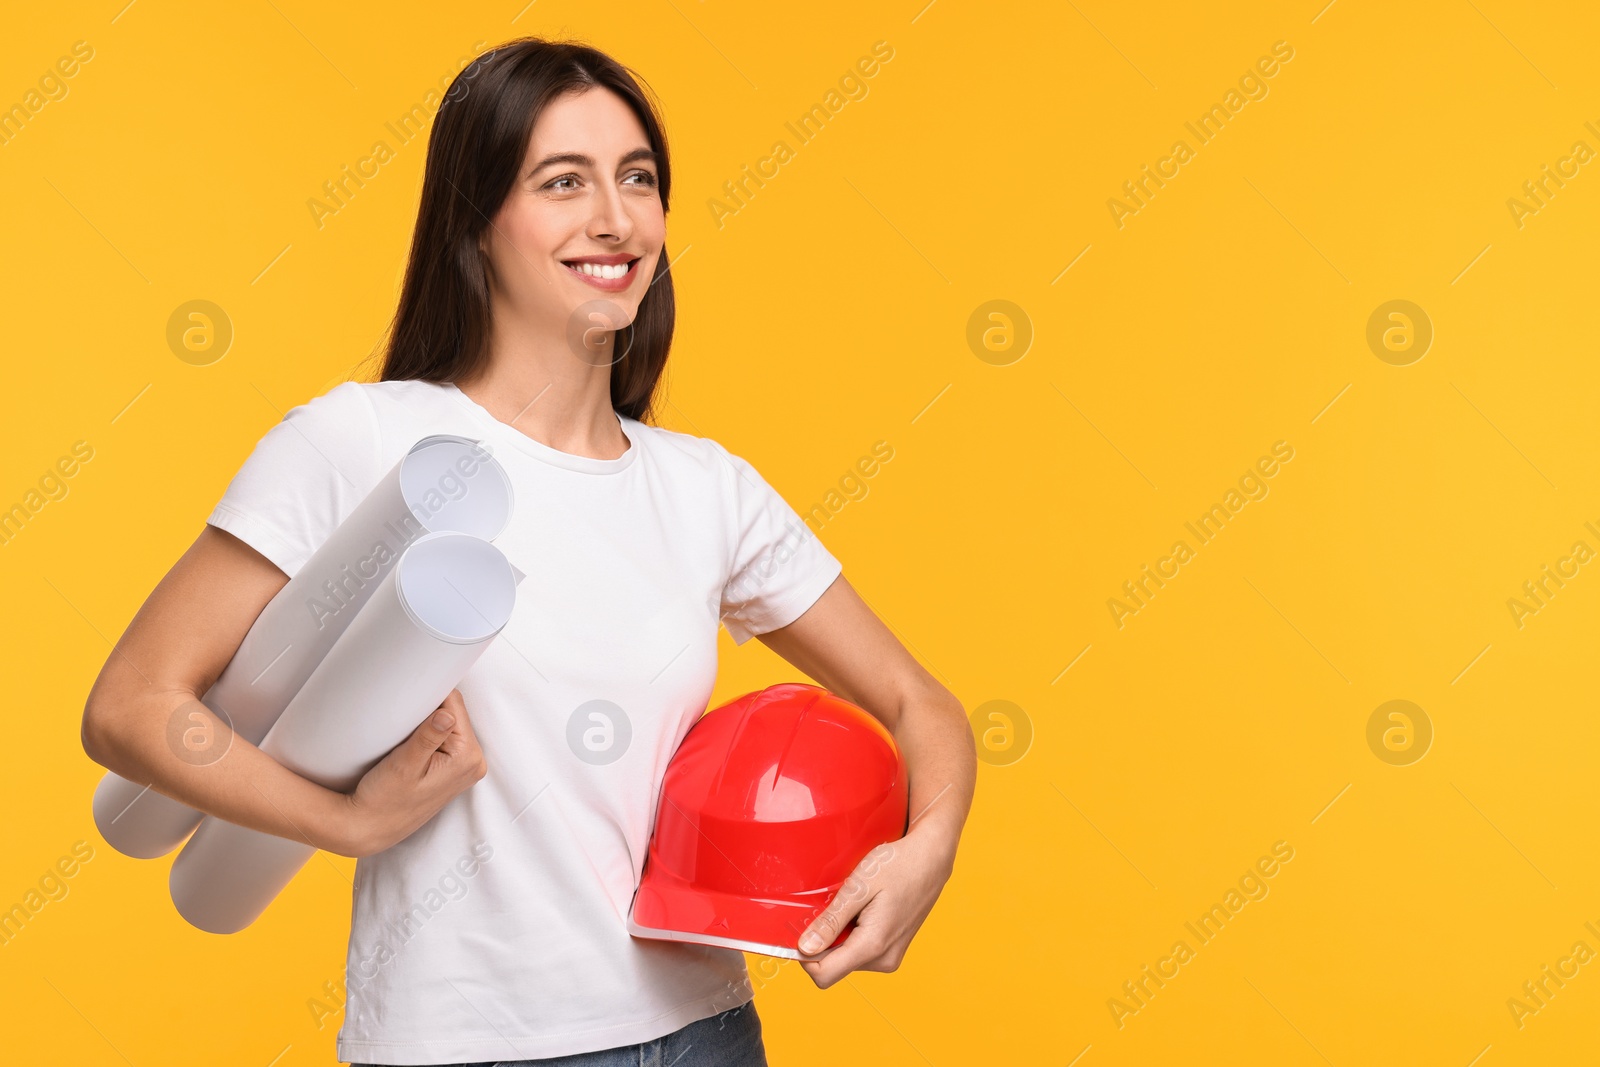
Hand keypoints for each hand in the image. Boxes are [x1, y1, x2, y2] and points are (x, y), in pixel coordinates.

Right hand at [339, 689, 487, 857]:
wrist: (370, 827)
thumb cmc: (384, 800)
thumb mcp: (404, 764)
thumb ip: (428, 737)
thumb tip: (447, 714)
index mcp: (468, 758)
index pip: (455, 705)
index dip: (431, 696)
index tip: (411, 696)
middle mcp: (473, 762)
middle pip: (455, 713)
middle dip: (430, 711)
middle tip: (404, 721)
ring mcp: (464, 766)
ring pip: (448, 724)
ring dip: (427, 723)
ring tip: (405, 737)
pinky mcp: (452, 769)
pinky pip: (444, 738)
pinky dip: (428, 734)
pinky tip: (411, 745)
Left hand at [794, 820, 956, 988]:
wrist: (931, 857)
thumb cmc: (899, 865)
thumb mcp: (859, 887)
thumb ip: (831, 921)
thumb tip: (806, 948)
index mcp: (873, 946)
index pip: (824, 975)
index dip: (804, 956)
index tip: (800, 930)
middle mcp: (883, 959)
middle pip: (833, 966)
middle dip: (823, 940)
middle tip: (831, 906)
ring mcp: (890, 957)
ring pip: (846, 958)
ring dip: (839, 935)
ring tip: (853, 903)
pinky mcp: (893, 950)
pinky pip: (860, 951)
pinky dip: (852, 933)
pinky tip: (863, 908)